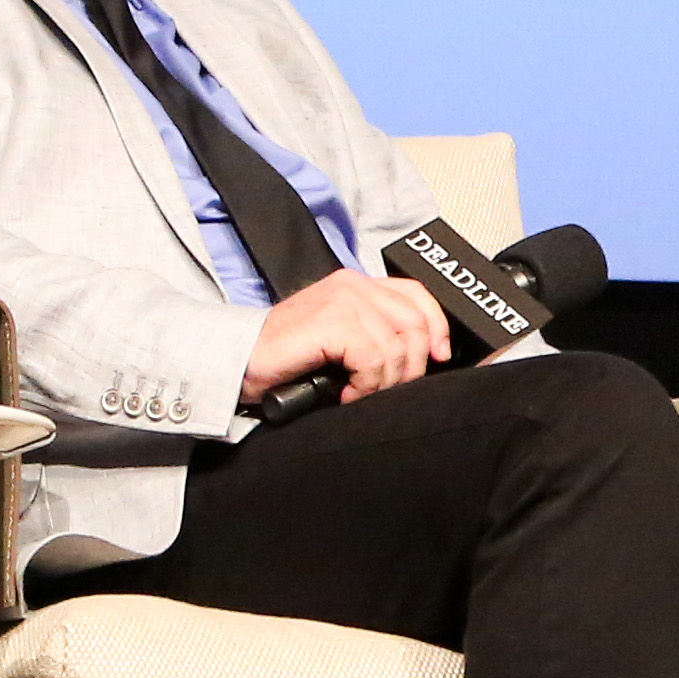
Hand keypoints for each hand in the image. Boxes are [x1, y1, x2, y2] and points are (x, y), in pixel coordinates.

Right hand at [245, 268, 451, 406]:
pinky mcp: (332, 320)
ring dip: (384, 381)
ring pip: (398, 346)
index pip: (418, 295)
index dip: (437, 328)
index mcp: (358, 285)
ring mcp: (343, 300)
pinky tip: (345, 392)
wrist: (239, 363)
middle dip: (411, 366)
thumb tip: (422, 357)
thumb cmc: (287, 359)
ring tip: (358, 391)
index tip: (439, 358)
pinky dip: (366, 384)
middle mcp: (354, 285)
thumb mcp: (342, 342)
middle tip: (385, 388)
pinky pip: (375, 358)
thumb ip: (375, 335)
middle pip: (416, 323)